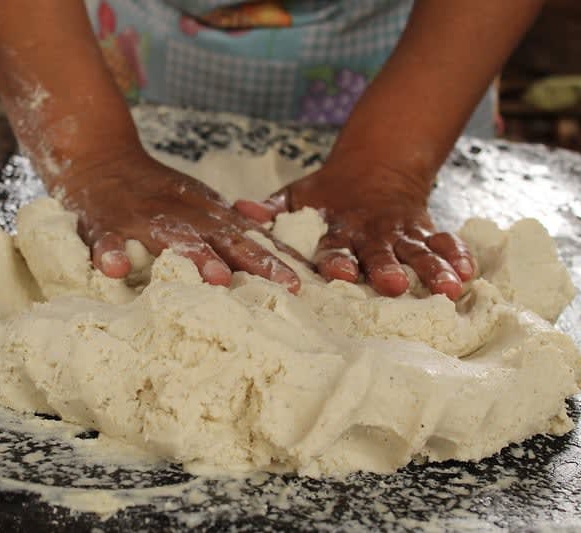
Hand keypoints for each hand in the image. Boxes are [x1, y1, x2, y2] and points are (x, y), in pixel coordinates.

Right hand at [56, 148, 305, 291]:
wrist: (99, 159)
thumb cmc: (152, 190)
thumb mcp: (196, 200)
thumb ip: (227, 221)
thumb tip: (268, 233)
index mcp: (203, 214)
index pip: (247, 237)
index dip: (277, 258)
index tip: (306, 282)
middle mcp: (179, 216)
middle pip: (223, 239)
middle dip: (256, 262)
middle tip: (286, 286)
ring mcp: (142, 220)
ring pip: (171, 239)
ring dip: (194, 257)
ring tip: (216, 278)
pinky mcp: (105, 225)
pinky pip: (107, 241)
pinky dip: (110, 253)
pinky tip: (114, 270)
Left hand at [235, 164, 474, 299]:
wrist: (374, 165)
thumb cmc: (326, 194)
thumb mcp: (296, 197)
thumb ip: (270, 210)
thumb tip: (239, 211)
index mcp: (337, 226)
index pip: (333, 244)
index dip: (335, 258)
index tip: (337, 273)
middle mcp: (370, 231)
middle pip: (378, 251)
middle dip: (386, 268)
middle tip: (394, 286)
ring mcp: (400, 231)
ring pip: (417, 250)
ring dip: (432, 268)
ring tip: (448, 289)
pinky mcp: (424, 230)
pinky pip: (443, 240)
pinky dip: (456, 255)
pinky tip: (468, 273)